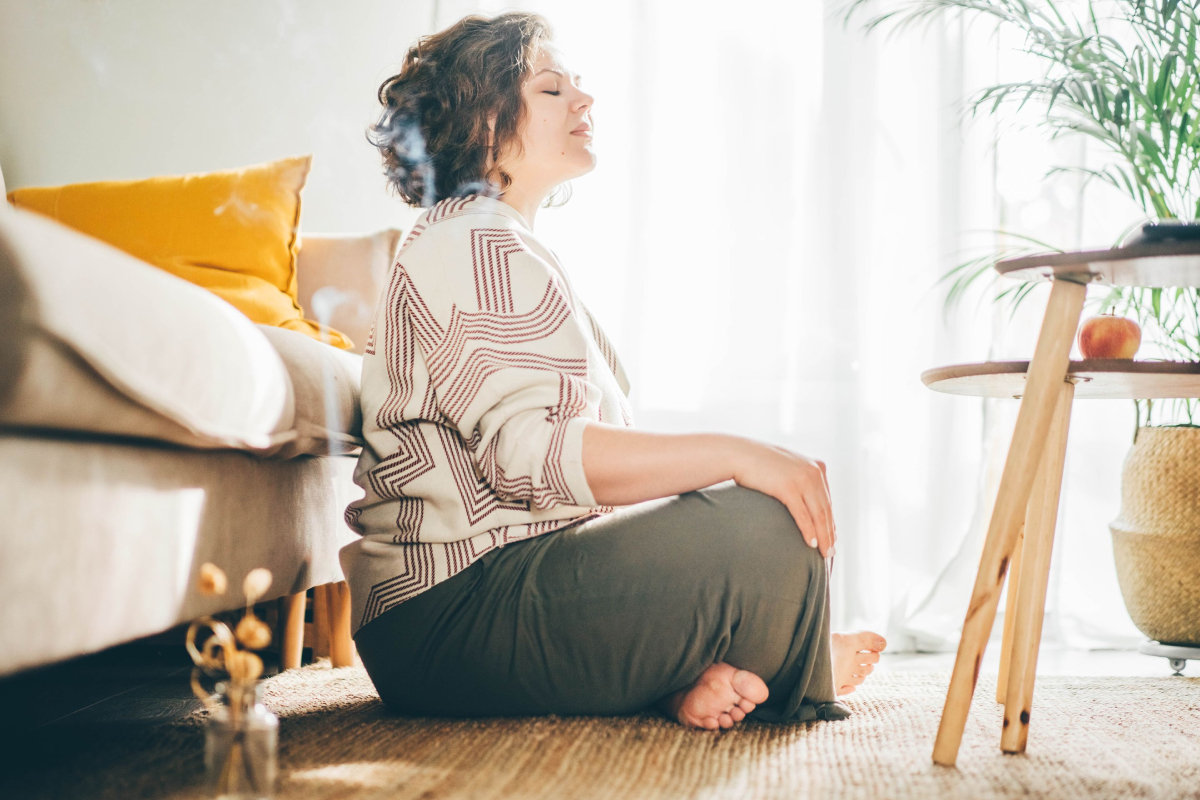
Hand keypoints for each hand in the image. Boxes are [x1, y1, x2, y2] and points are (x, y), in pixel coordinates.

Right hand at [729, 439, 835, 557]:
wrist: (738, 454)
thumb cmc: (759, 463)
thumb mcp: (786, 468)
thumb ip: (799, 479)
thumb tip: (803, 498)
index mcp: (817, 466)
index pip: (827, 500)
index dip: (830, 521)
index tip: (831, 538)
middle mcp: (814, 471)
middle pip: (826, 509)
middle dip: (829, 533)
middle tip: (831, 552)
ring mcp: (802, 479)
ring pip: (818, 514)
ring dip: (823, 536)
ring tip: (825, 553)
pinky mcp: (788, 487)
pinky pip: (803, 515)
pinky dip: (809, 531)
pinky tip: (811, 544)